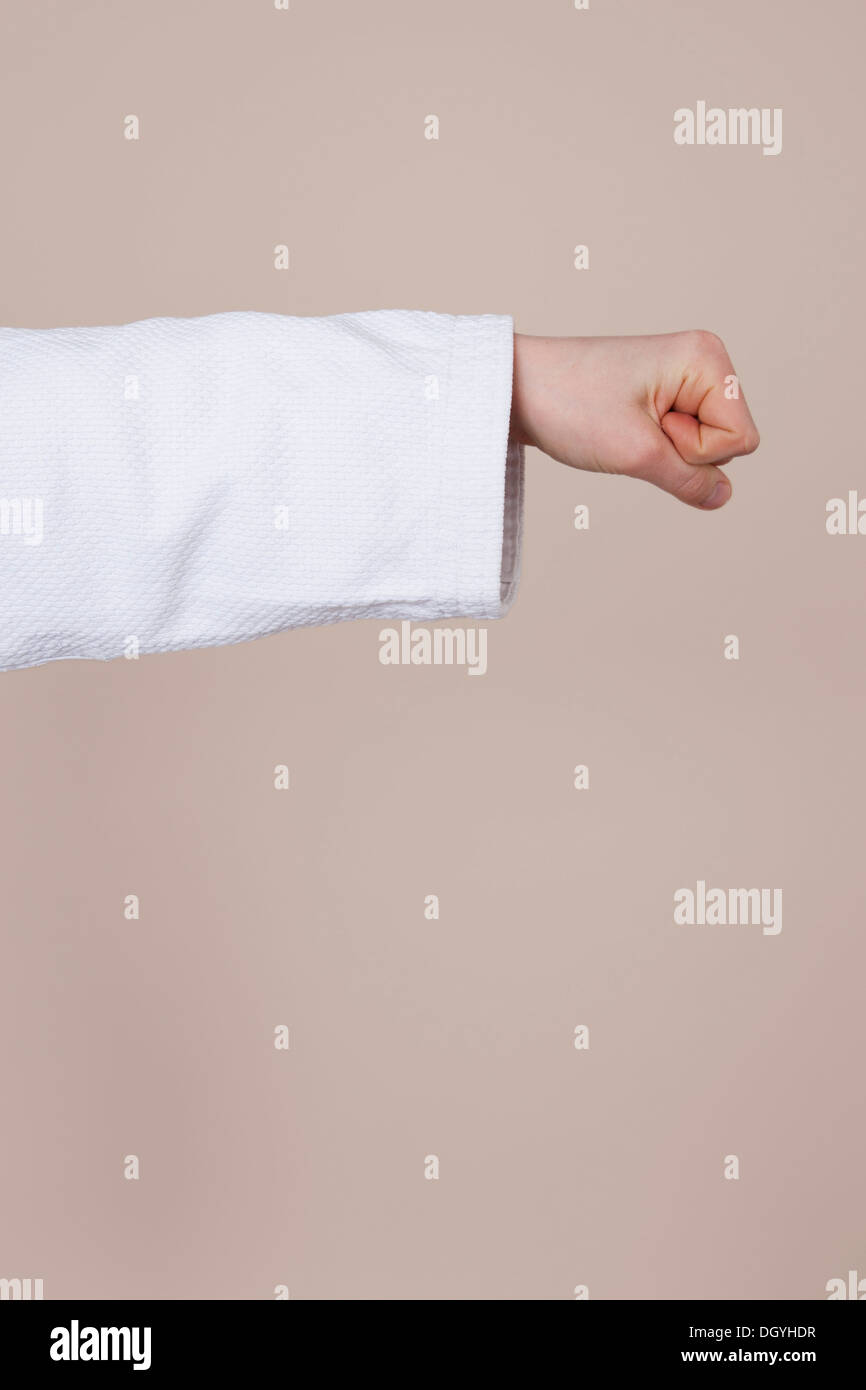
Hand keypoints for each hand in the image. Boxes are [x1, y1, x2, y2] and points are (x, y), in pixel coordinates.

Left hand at [510, 330, 759, 508]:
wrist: (516, 388)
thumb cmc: (570, 405)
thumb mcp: (636, 454)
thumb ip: (689, 481)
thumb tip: (724, 497)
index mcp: (707, 358)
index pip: (741, 439)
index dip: (697, 451)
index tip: (650, 427)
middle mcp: (703, 362)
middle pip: (729, 442)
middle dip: (683, 451)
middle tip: (632, 427)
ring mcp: (684, 379)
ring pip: (705, 447)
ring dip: (666, 453)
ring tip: (623, 426)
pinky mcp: (664, 396)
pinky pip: (681, 443)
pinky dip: (655, 450)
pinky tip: (623, 431)